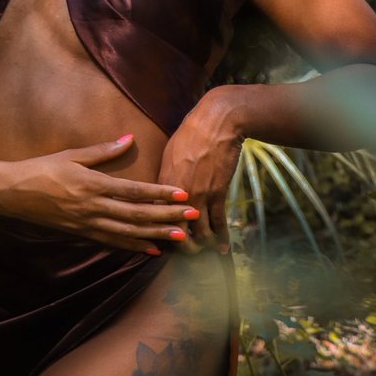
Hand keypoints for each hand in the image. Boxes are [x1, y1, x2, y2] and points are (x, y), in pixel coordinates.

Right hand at [0, 134, 197, 255]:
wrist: (10, 193)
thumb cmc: (41, 169)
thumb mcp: (71, 155)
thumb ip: (103, 151)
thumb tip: (130, 139)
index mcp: (92, 185)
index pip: (134, 191)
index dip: (160, 194)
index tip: (183, 195)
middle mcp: (92, 207)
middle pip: (137, 214)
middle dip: (168, 217)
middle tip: (193, 217)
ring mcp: (86, 223)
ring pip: (128, 232)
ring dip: (156, 235)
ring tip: (181, 238)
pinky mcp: (80, 233)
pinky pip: (111, 241)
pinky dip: (132, 246)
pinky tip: (150, 249)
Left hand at [157, 88, 245, 253]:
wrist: (217, 123)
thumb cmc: (190, 133)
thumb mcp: (169, 153)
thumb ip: (164, 175)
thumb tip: (160, 188)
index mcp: (161, 184)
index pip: (154, 217)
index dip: (157, 232)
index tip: (160, 241)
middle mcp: (177, 194)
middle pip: (175, 230)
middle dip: (180, 246)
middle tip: (184, 252)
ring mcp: (199, 195)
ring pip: (198, 231)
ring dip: (201, 245)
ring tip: (203, 253)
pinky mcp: (218, 194)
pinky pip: (218, 223)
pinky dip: (221, 238)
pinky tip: (222, 249)